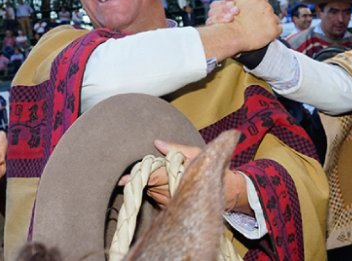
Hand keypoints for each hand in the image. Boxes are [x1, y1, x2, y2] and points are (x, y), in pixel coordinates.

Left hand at [120, 139, 250, 214]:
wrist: (227, 191)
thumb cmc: (212, 167)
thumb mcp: (198, 153)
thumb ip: (177, 148)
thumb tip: (157, 143)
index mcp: (179, 177)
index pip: (154, 177)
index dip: (138, 177)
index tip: (124, 179)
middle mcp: (173, 194)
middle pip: (149, 184)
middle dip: (142, 177)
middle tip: (139, 170)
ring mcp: (171, 203)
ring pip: (150, 191)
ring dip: (149, 183)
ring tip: (157, 174)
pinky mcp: (170, 209)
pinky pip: (155, 197)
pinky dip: (154, 190)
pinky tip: (162, 184)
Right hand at [198, 0, 280, 61]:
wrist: (232, 35)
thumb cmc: (231, 21)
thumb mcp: (235, 4)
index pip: (264, 2)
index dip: (259, 11)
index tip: (255, 16)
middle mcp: (266, 6)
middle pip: (270, 11)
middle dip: (265, 17)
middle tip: (256, 24)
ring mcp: (271, 18)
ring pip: (275, 20)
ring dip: (270, 25)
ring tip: (260, 30)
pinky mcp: (274, 29)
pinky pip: (279, 30)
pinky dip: (274, 33)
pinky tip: (266, 35)